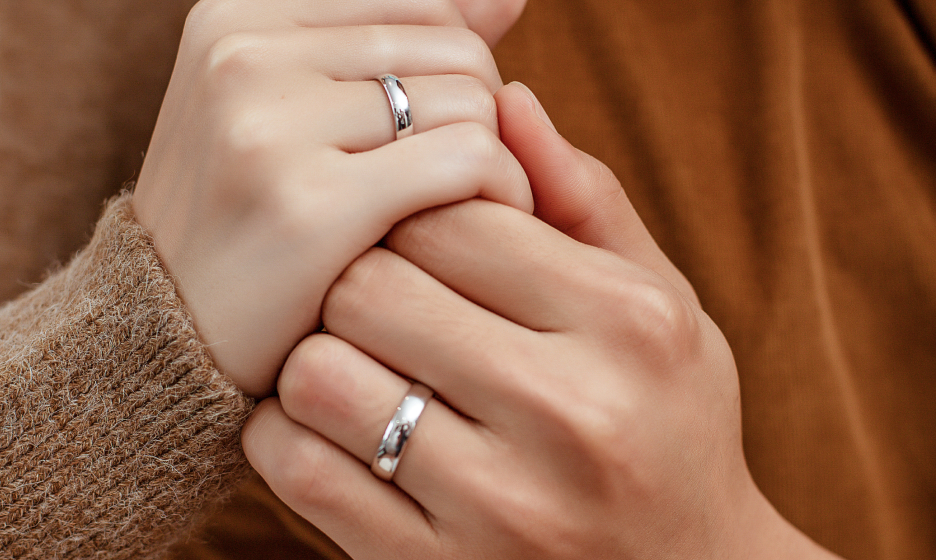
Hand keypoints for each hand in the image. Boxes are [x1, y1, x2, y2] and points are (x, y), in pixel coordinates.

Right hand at [131, 0, 532, 396]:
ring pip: (472, 102)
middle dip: (485, 122)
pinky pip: (470, 159)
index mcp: (240, 18)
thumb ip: (396, 47)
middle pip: (456, 51)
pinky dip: (504, 195)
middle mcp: (244, 53)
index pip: (427, 9)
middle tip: (468, 188)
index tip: (446, 143)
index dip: (459, 79)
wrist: (169, 345)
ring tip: (472, 215)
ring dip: (500, 164)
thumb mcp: (296, 116)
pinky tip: (486, 238)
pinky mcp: (310, 204)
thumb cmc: (251, 229)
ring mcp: (269, 126)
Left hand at [243, 83, 842, 558]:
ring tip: (356, 359)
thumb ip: (586, 201)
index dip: (412, 214)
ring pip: (318, 374)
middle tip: (378, 297)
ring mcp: (500, 506)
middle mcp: (569, 413)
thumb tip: (508, 104)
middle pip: (370, 285)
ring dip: (314, 354)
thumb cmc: (670, 424)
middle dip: (358, 279)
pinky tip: (332, 425)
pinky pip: (298, 471)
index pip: (450, 216)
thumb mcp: (663, 305)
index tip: (416, 238)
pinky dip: (287, 433)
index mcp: (625, 324)